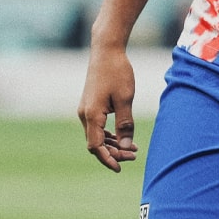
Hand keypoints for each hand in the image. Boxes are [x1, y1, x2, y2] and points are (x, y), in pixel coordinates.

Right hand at [78, 46, 137, 172]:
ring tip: (132, 148)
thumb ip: (125, 124)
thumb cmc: (117, 72)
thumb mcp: (125, 99)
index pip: (96, 147)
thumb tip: (126, 147)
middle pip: (95, 143)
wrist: (106, 50)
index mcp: (92, 115)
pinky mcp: (90, 104)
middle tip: (134, 155)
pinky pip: (96, 126)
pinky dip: (108, 134)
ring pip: (96, 135)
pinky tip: (121, 136)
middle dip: (113, 152)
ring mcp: (85, 109)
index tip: (120, 168)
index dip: (107, 159)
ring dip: (111, 144)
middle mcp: (84, 114)